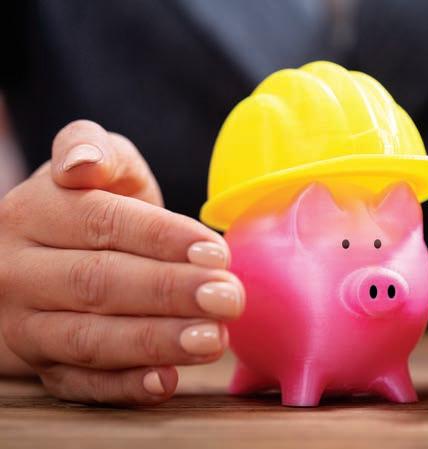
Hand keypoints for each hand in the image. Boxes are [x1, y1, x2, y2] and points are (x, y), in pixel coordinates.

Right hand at [0, 120, 244, 404]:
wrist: (44, 253)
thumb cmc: (90, 204)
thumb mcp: (97, 167)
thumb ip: (94, 148)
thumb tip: (81, 164)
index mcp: (37, 211)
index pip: (103, 223)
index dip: (163, 239)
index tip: (217, 253)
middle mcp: (20, 270)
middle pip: (98, 283)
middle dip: (169, 293)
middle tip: (228, 299)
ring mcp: (25, 324)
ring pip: (88, 339)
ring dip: (154, 343)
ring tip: (212, 340)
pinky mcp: (40, 366)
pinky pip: (77, 384)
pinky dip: (122, 387)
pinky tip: (166, 382)